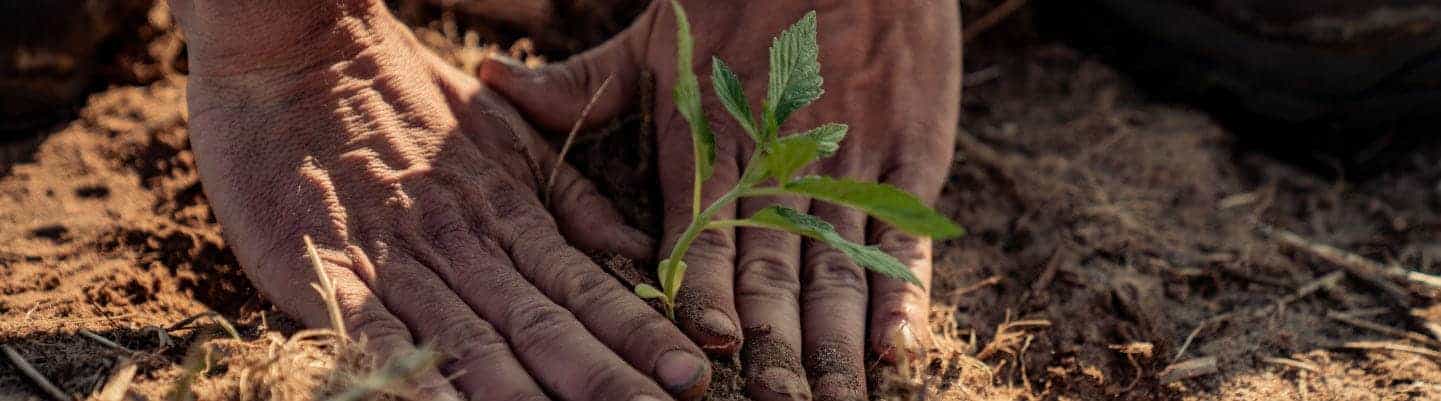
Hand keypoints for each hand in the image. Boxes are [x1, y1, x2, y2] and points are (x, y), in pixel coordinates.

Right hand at [173, 0, 710, 398]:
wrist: (298, 52)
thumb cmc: (405, 97)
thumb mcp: (509, 138)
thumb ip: (573, 200)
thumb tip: (639, 249)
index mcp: (510, 216)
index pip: (589, 288)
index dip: (639, 335)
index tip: (690, 376)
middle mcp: (465, 248)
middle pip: (544, 328)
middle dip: (603, 380)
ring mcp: (397, 264)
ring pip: (474, 343)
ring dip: (524, 395)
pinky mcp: (327, 275)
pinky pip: (376, 338)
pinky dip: (415, 380)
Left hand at [480, 1, 961, 399]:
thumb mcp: (650, 36)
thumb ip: (578, 82)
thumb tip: (490, 82)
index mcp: (707, 142)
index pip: (701, 241)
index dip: (704, 301)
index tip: (702, 358)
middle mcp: (775, 163)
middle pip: (772, 275)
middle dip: (773, 352)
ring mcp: (846, 162)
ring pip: (836, 269)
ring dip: (834, 345)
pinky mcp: (907, 154)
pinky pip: (903, 235)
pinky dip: (903, 296)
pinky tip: (898, 352)